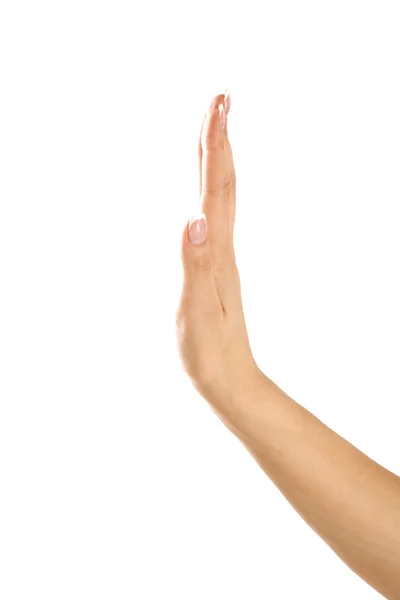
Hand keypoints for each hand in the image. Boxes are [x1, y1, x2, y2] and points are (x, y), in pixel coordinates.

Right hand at [176, 93, 259, 414]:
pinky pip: (215, 218)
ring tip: (215, 133)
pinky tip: (206, 193)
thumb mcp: (198, 311)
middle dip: (219, 139)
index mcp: (218, 251)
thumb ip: (196, 265)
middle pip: (223, 183)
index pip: (217, 188)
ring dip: (218, 161)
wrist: (231, 380)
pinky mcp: (216, 269)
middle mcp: (223, 247)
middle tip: (220, 99)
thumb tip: (193, 219)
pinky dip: (211, 192)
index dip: (216, 145)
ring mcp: (221, 257)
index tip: (218, 103)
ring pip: (221, 198)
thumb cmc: (210, 351)